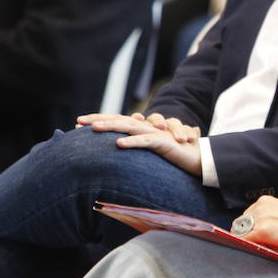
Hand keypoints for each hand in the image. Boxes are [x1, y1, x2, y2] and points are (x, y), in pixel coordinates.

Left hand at [76, 112, 200, 174]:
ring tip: (94, 129)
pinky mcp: (164, 142)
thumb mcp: (150, 153)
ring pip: (130, 127)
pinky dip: (133, 142)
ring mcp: (155, 134)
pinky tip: (119, 145)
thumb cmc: (174, 156)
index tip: (78, 124)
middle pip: (119, 120)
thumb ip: (134, 149)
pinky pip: (146, 141)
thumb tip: (114, 152)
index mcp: (141, 129)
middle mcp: (146, 128)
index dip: (99, 120)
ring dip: (111, 126)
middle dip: (98, 119)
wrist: (199, 158)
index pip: (116, 121)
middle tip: (79, 121)